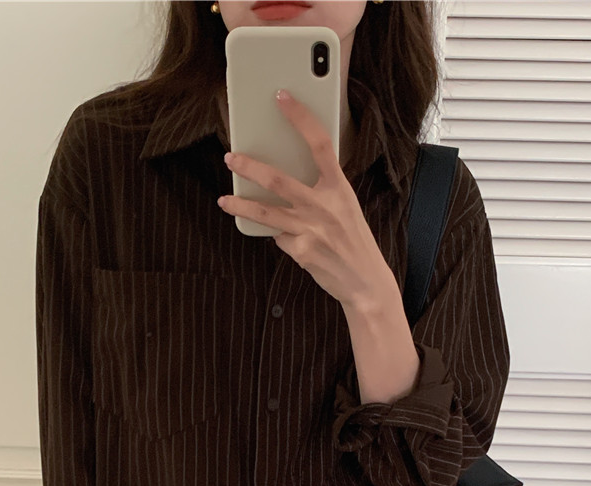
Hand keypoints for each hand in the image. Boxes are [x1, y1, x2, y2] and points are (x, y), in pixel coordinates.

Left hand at [217, 89, 394, 309]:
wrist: (366, 282)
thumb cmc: (354, 242)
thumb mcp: (346, 208)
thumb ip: (321, 192)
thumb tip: (286, 185)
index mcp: (340, 188)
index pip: (319, 144)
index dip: (300, 118)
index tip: (282, 97)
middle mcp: (325, 206)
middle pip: (279, 180)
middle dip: (251, 167)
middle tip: (231, 157)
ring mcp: (311, 230)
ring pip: (266, 213)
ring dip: (241, 204)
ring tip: (224, 199)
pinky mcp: (301, 252)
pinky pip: (279, 239)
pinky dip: (279, 237)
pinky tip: (288, 240)